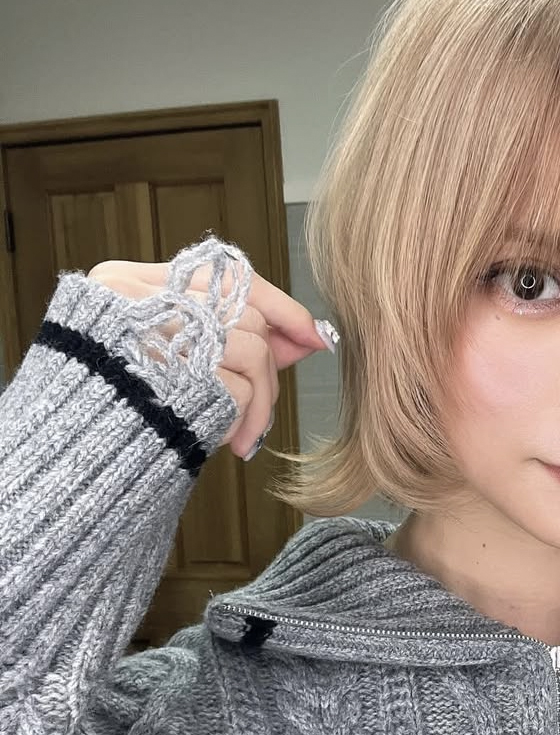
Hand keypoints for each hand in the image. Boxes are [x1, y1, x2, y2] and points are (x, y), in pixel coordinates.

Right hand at [87, 259, 334, 458]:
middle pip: (244, 313)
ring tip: (246, 433)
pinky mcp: (173, 373)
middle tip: (264, 404)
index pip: (223, 273)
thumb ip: (231, 337)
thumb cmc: (120, 410)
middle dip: (271, 365)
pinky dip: (248, 418)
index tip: (312, 334)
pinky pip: (240, 386)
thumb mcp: (168, 359)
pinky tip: (230, 441)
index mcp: (125, 282)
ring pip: (252, 348)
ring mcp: (155, 333)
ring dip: (262, 398)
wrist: (72, 460)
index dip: (277, 303)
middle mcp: (136, 299)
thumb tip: (306, 336)